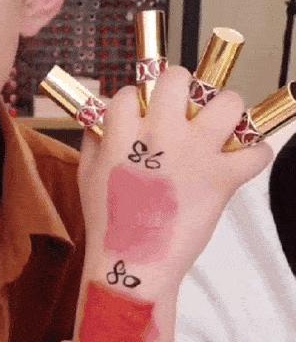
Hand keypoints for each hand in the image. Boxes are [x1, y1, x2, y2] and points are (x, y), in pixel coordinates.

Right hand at [77, 66, 272, 279]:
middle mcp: (161, 134)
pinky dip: (254, 155)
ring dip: (226, 111)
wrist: (132, 263)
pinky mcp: (222, 178)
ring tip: (219, 127)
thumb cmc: (106, 223)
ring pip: (228, 103)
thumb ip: (95, 141)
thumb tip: (104, 121)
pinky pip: (256, 152)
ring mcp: (195, 154)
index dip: (140, 101)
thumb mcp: (86, 175)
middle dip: (183, 89)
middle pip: (179, 79)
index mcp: (123, 133)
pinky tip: (241, 161)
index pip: (133, 92)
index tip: (144, 115)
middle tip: (185, 110)